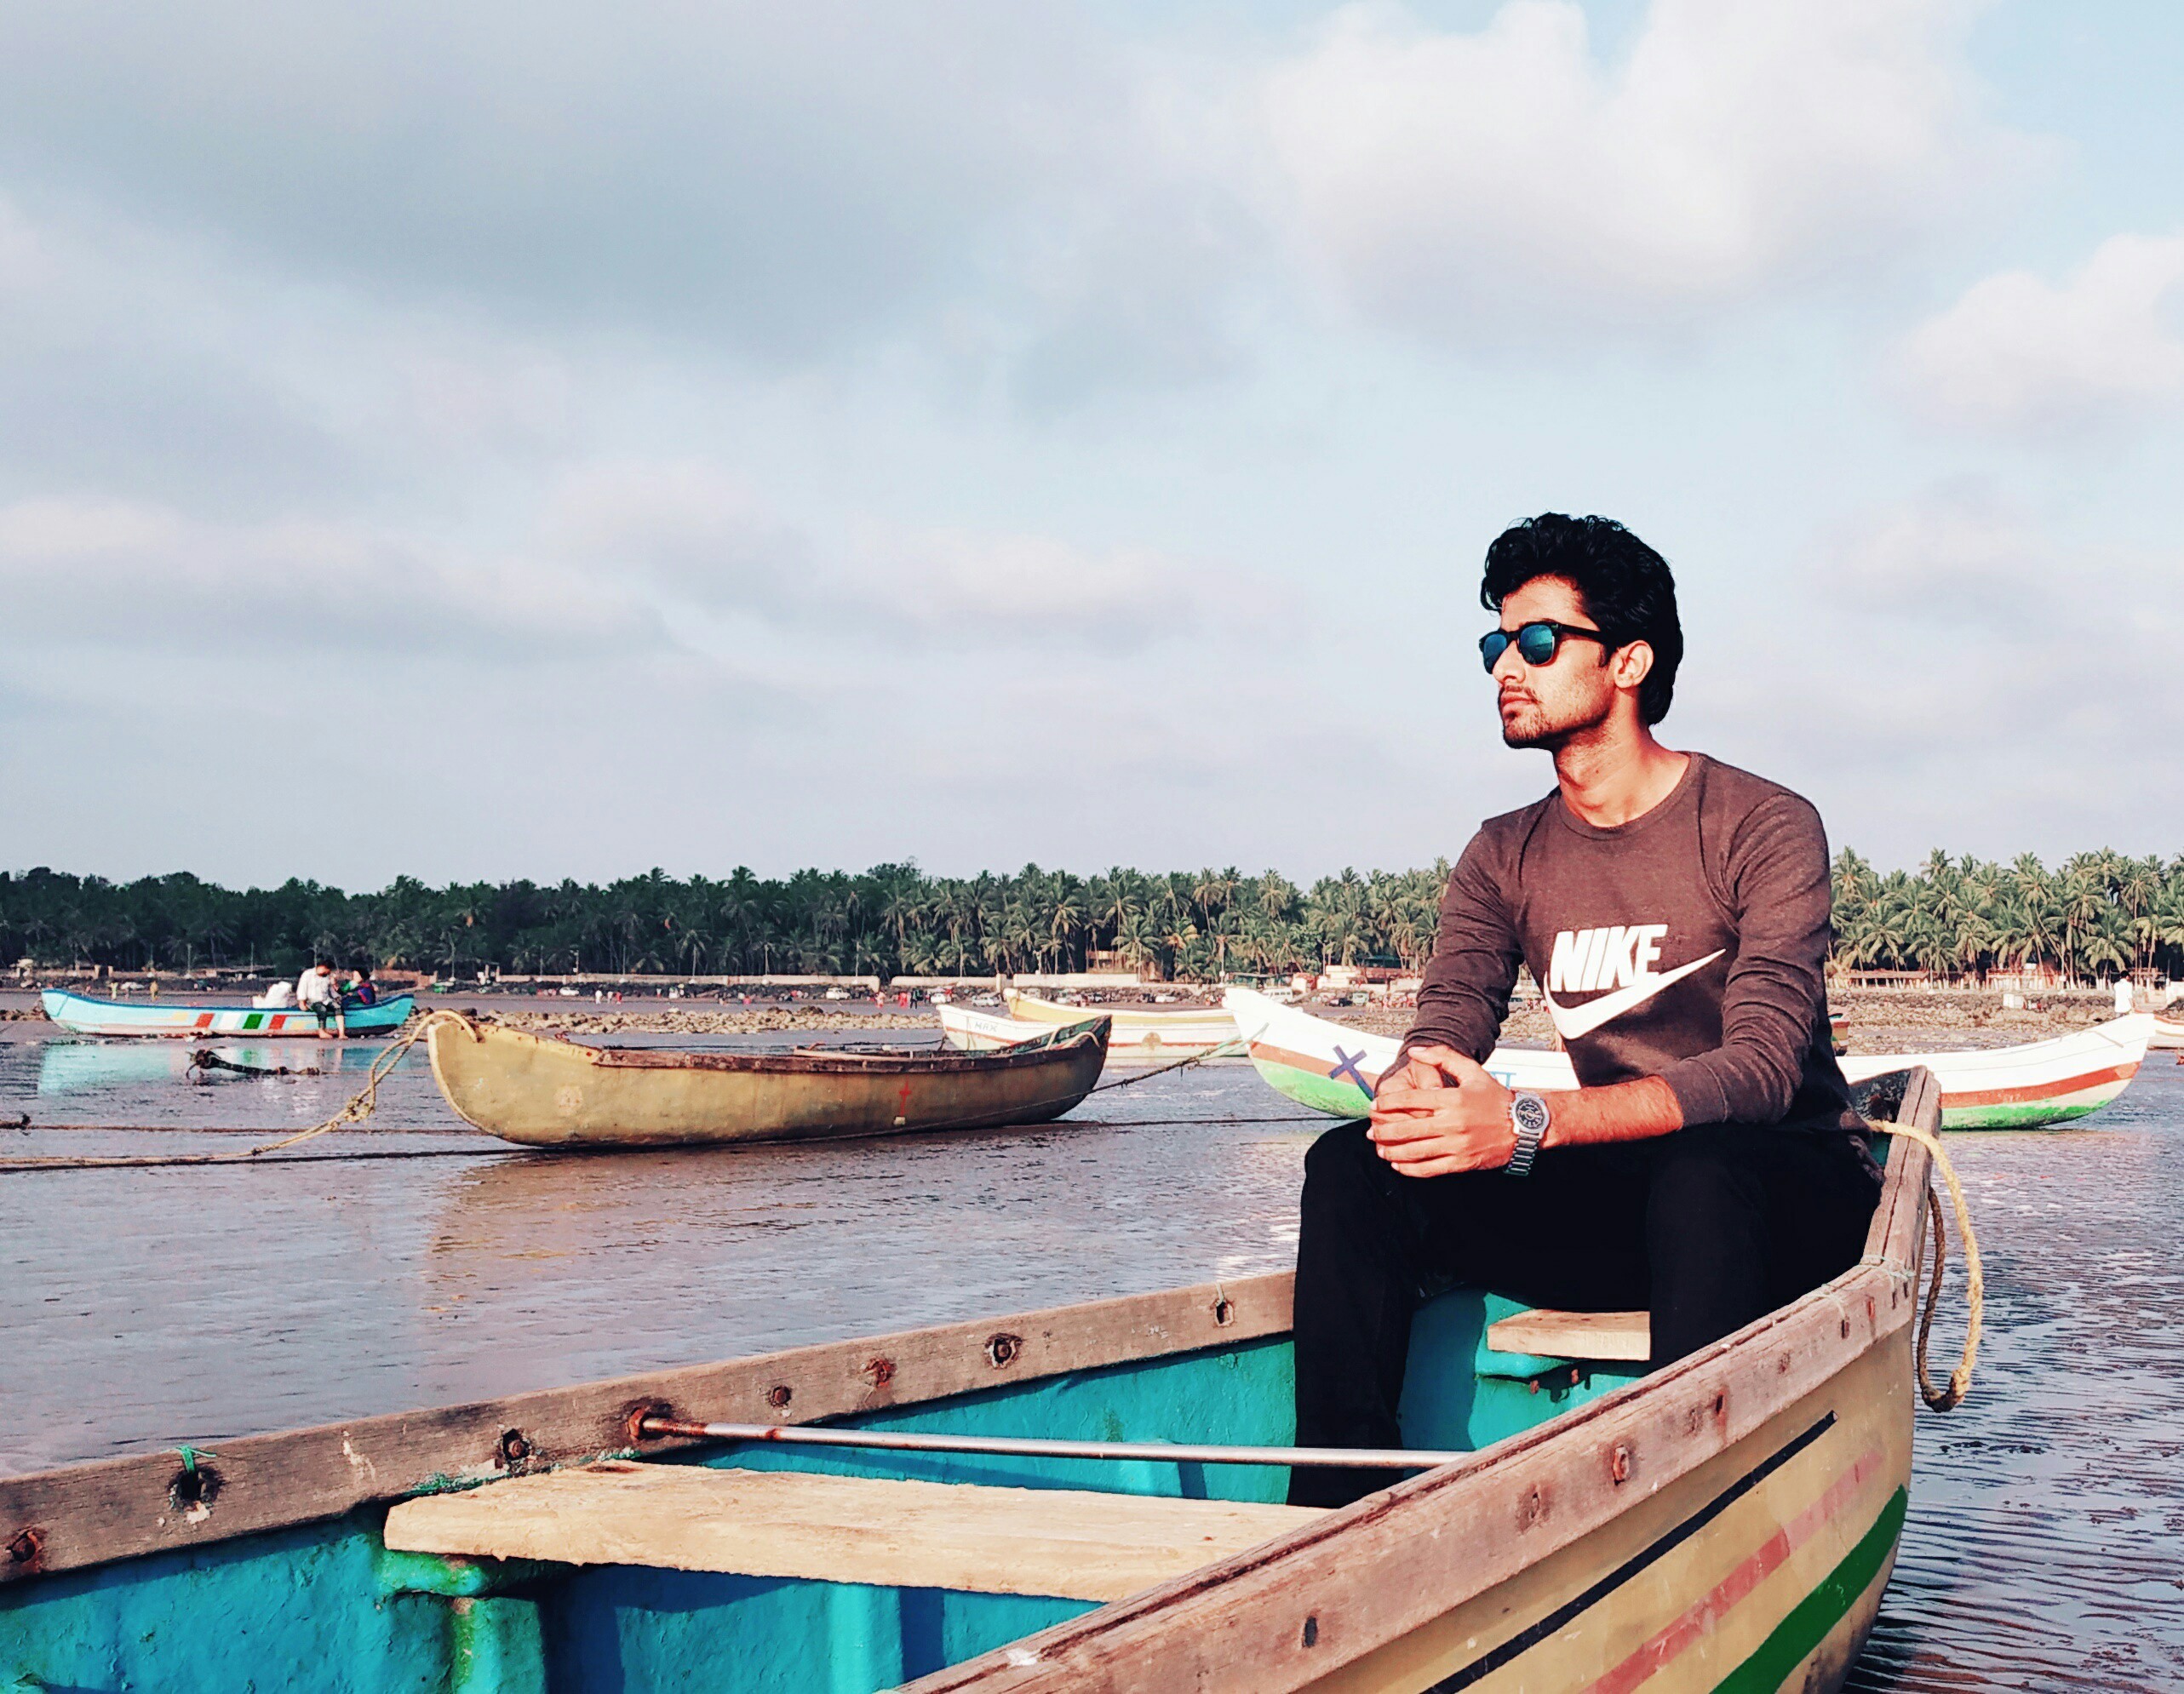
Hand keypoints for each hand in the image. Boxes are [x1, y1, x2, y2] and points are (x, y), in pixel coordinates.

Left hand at [1367, 1043, 1516, 1177]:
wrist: (1524, 1126)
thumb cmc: (1496, 1098)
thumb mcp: (1472, 1071)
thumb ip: (1443, 1056)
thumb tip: (1415, 1051)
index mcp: (1452, 1099)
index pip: (1409, 1100)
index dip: (1386, 1103)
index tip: (1375, 1105)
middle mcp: (1452, 1123)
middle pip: (1407, 1129)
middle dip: (1383, 1130)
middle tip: (1371, 1130)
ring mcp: (1456, 1145)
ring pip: (1414, 1151)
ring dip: (1391, 1151)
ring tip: (1379, 1148)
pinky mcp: (1461, 1163)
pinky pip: (1429, 1169)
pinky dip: (1409, 1168)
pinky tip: (1398, 1164)